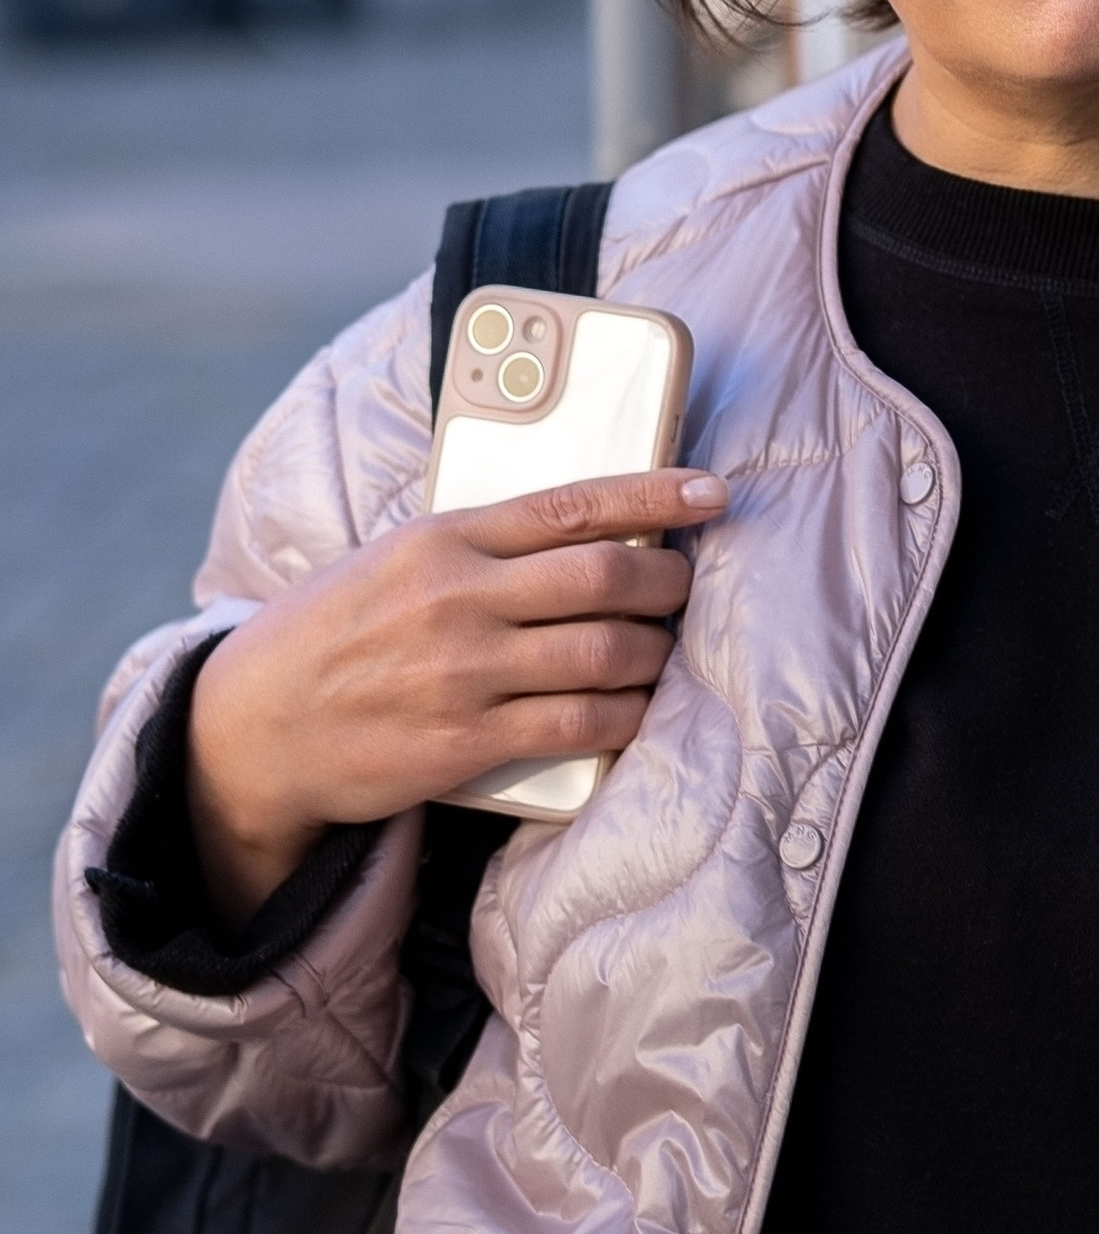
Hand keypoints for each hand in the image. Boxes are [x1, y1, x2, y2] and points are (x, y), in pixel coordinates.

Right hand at [187, 469, 728, 923]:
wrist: (252, 728)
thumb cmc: (334, 633)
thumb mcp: (393, 559)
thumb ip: (478, 544)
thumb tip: (583, 529)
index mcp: (444, 537)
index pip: (573, 504)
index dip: (656, 496)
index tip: (711, 493)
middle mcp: (459, 597)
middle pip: (606, 578)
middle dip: (668, 584)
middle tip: (684, 591)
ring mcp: (464, 671)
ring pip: (605, 652)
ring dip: (654, 654)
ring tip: (661, 653)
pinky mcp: (466, 740)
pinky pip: (579, 724)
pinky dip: (625, 716)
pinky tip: (636, 710)